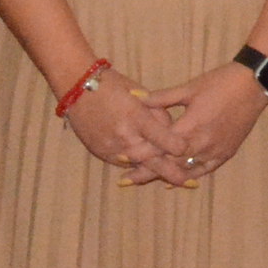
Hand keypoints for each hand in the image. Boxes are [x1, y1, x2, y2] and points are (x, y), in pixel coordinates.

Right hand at [63, 72, 195, 186]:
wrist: (78, 88)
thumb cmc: (113, 85)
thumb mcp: (140, 94)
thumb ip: (156, 112)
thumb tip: (172, 128)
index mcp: (136, 116)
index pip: (160, 137)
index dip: (175, 146)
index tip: (188, 151)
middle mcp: (125, 135)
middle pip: (152, 159)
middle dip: (171, 171)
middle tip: (189, 181)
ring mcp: (112, 147)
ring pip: (139, 165)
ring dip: (156, 173)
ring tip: (176, 181)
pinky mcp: (102, 152)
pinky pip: (124, 164)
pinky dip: (137, 167)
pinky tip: (150, 173)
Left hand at [134, 63, 267, 181]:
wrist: (252, 85)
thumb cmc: (219, 83)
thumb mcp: (189, 88)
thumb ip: (161, 97)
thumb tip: (135, 97)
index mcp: (190, 126)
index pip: (159, 146)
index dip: (140, 154)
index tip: (122, 159)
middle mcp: (201, 144)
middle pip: (168, 163)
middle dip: (146, 171)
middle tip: (126, 179)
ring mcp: (215, 151)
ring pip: (184, 170)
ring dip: (164, 175)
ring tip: (144, 180)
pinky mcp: (225, 153)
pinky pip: (203, 171)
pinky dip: (188, 176)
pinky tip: (175, 180)